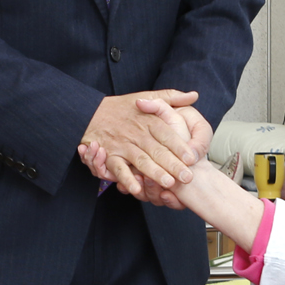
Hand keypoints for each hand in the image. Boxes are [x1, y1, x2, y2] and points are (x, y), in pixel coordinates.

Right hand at [78, 90, 200, 196]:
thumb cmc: (122, 106)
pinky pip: (118, 169)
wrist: (90, 111)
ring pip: (141, 161)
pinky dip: (126, 179)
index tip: (192, 157)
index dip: (180, 146)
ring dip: (155, 173)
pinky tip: (137, 189)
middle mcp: (137, 133)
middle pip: (157, 151)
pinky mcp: (110, 155)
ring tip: (169, 184)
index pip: (167, 134)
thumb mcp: (147, 95)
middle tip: (187, 177)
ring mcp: (123, 145)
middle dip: (173, 165)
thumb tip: (194, 95)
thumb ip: (172, 97)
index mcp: (148, 120)